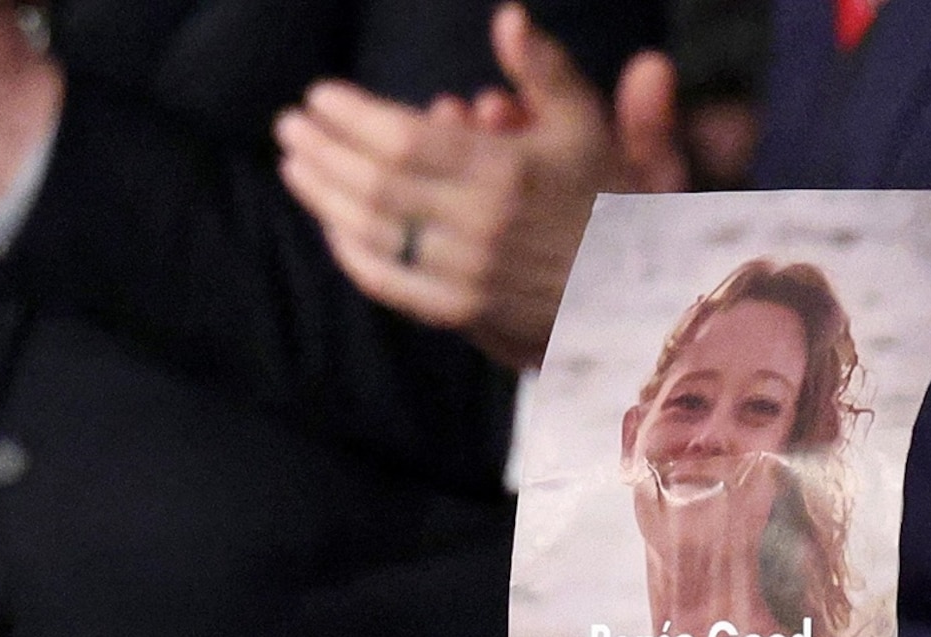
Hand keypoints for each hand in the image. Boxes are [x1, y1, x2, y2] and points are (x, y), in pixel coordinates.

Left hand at [275, 2, 682, 371]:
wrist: (639, 294)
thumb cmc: (609, 201)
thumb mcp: (586, 125)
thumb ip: (544, 70)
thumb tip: (508, 15)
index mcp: (507, 173)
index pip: (404, 139)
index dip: (352, 116)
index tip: (319, 95)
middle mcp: (482, 226)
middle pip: (376, 184)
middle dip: (324, 151)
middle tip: (290, 124)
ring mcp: (470, 274)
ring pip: (375, 232)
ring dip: (323, 197)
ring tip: (294, 165)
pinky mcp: (465, 312)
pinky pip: (393, 284)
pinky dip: (354, 254)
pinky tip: (331, 226)